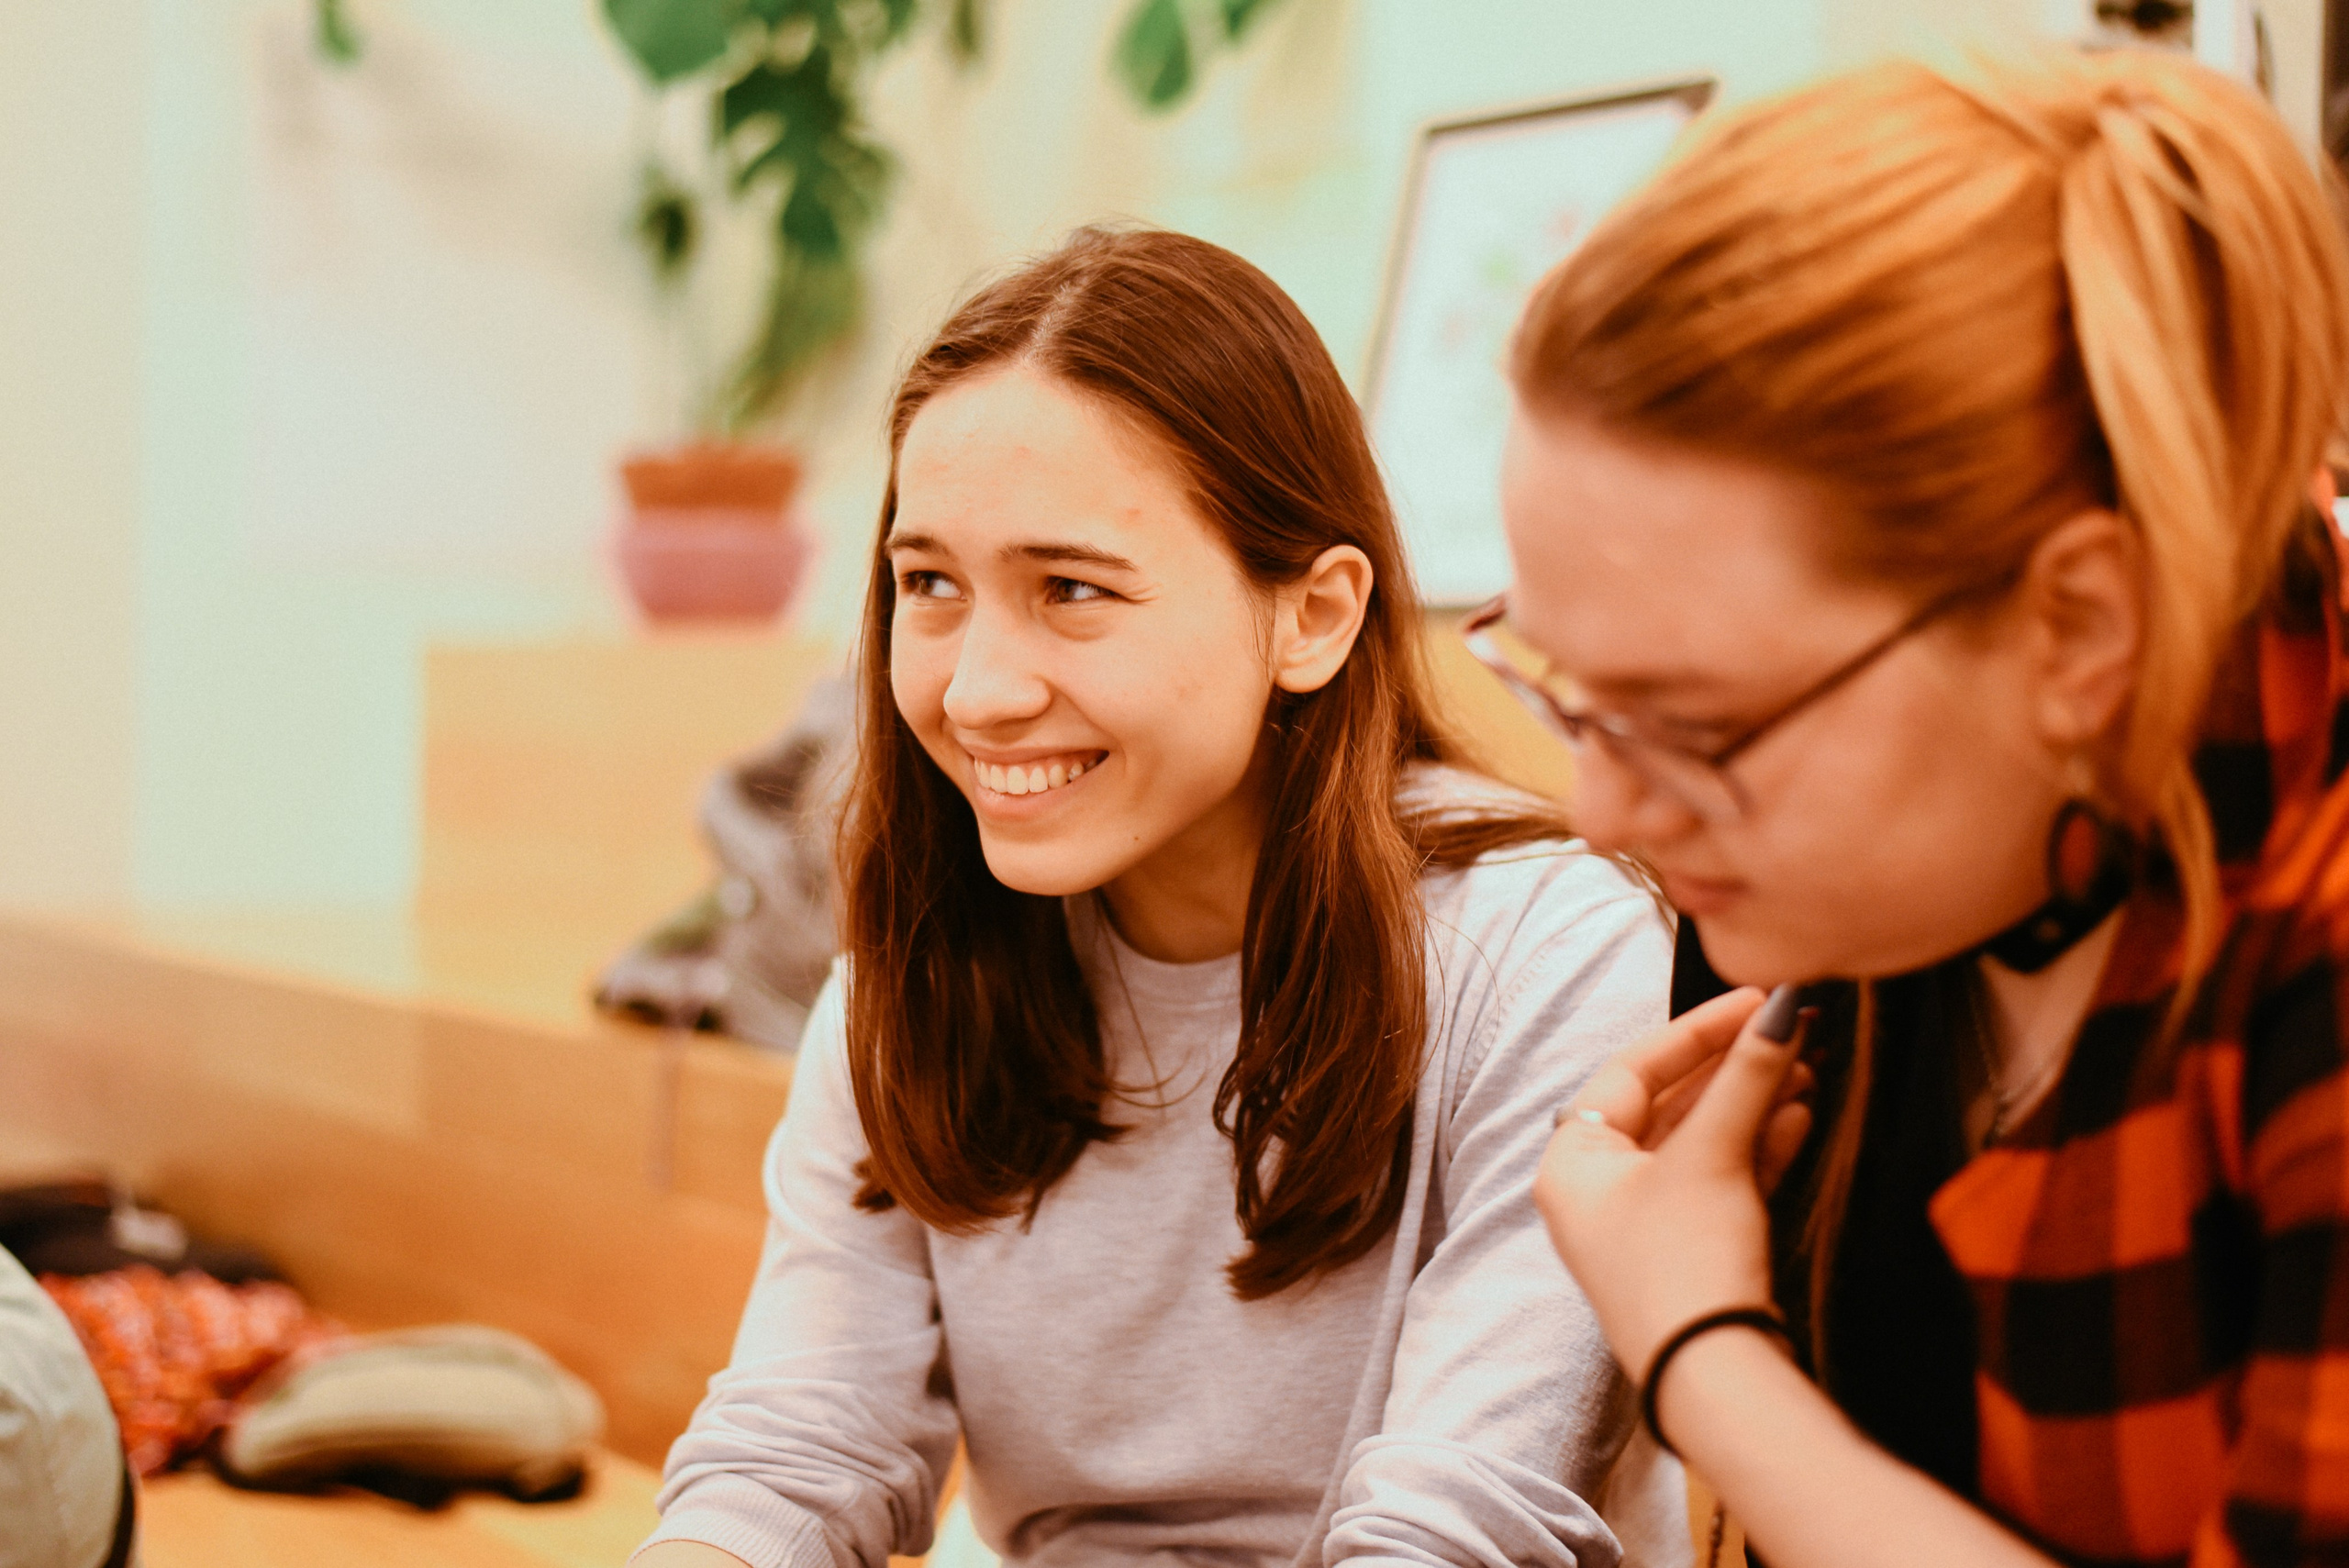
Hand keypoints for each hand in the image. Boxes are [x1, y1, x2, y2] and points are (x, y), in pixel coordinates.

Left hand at [1533, 986, 1813, 1380]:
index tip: (1757, 999)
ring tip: (1805, 1066)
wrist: (1711, 1377)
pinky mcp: (1686, 1254)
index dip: (1698, 1030)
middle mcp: (1596, 1191)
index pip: (1632, 1068)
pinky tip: (1799, 1115)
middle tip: (1789, 1028)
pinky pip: (1719, 1182)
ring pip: (1699, 1143)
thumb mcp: (1713, 1156)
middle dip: (1732, 1067)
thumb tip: (1781, 1009)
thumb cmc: (1685, 1262)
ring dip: (1751, 1103)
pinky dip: (1757, 1149)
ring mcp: (1642, 1226)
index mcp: (1572, 1161)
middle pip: (1667, 1103)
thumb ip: (1747, 1078)